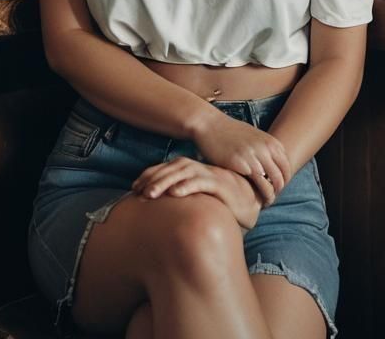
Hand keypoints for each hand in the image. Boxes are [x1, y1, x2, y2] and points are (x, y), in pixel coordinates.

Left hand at [133, 157, 262, 229]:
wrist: (250, 203)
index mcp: (192, 171)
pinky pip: (202, 182)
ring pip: (184, 173)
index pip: (166, 168)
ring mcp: (210, 174)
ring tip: (150, 194)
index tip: (134, 188)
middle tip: (137, 191)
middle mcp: (199, 169)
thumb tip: (156, 215)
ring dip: (165, 181)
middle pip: (171, 168)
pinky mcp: (221, 183)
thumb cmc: (221, 205)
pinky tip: (175, 193)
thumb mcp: (197, 202)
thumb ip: (180, 202)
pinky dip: (188, 185)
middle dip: (153, 178)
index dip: (149, 176)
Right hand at [191, 111, 292, 204]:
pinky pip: (257, 183)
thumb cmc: (229, 132)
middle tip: (271, 199)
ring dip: (270, 196)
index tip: (276, 189)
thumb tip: (273, 165)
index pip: (286, 167)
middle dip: (278, 191)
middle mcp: (266, 148)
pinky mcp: (241, 163)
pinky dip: (259, 194)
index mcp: (271, 142)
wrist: (210, 124)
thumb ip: (265, 149)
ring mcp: (254, 155)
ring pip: (272, 182)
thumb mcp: (254, 136)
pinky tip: (255, 199)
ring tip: (265, 203)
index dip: (283, 181)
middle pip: (281, 177)